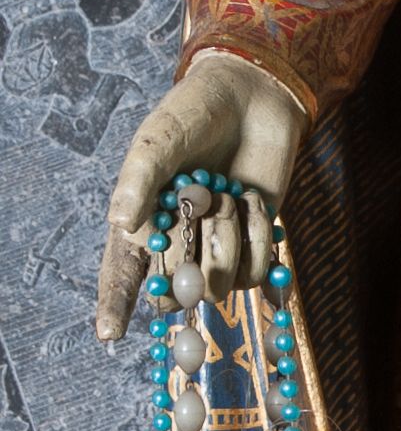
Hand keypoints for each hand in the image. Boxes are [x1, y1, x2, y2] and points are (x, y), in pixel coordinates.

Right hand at [96, 50, 306, 344]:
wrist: (254, 97)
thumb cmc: (194, 113)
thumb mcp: (160, 137)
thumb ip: (140, 178)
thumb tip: (119, 222)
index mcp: (141, 220)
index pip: (121, 273)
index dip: (114, 305)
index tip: (110, 334)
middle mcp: (175, 242)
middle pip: (176, 288)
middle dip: (192, 252)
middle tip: (202, 198)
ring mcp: (216, 247)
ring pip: (220, 284)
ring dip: (228, 238)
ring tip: (228, 192)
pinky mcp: (253, 245)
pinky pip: (257, 272)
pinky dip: (259, 236)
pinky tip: (253, 200)